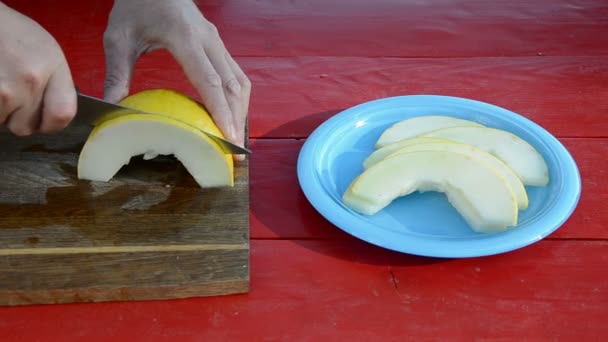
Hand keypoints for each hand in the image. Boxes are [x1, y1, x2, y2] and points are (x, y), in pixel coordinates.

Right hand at [0, 3, 76, 135]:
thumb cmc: (10, 32)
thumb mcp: (45, 50)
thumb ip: (54, 83)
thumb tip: (55, 114)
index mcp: (52, 66)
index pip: (62, 114)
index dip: (52, 125)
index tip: (45, 123)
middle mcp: (31, 79)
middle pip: (27, 125)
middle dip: (18, 117)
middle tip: (12, 96)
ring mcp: (4, 89)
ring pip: (3, 122)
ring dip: (0, 111)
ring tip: (0, 84)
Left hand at [103, 0, 250, 157]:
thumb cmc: (136, 6)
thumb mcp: (119, 38)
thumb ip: (117, 73)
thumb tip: (112, 108)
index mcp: (185, 38)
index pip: (210, 82)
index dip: (221, 112)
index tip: (227, 136)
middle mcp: (209, 40)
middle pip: (233, 86)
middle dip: (237, 119)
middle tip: (235, 151)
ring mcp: (218, 42)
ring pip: (240, 81)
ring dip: (241, 111)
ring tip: (235, 138)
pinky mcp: (219, 45)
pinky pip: (237, 75)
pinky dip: (237, 99)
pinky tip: (232, 116)